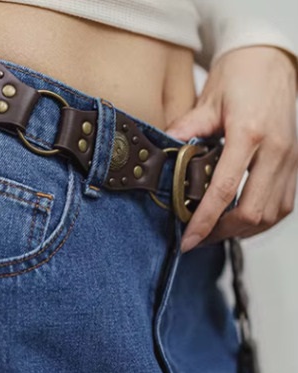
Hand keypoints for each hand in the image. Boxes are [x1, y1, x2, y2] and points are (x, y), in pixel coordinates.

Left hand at [165, 46, 297, 251]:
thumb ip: (185, 130)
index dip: (203, 222)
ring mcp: (291, 158)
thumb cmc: (240, 76)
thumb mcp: (207, 101)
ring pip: (270, 215)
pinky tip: (238, 220)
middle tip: (197, 238)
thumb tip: (160, 156)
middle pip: (251, 212)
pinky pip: (282, 205)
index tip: (188, 240)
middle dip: (221, 232)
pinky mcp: (296, 164)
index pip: (223, 191)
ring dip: (241, 230)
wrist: (272, 59)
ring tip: (214, 231)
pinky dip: (260, 220)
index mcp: (250, 134)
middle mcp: (276, 149)